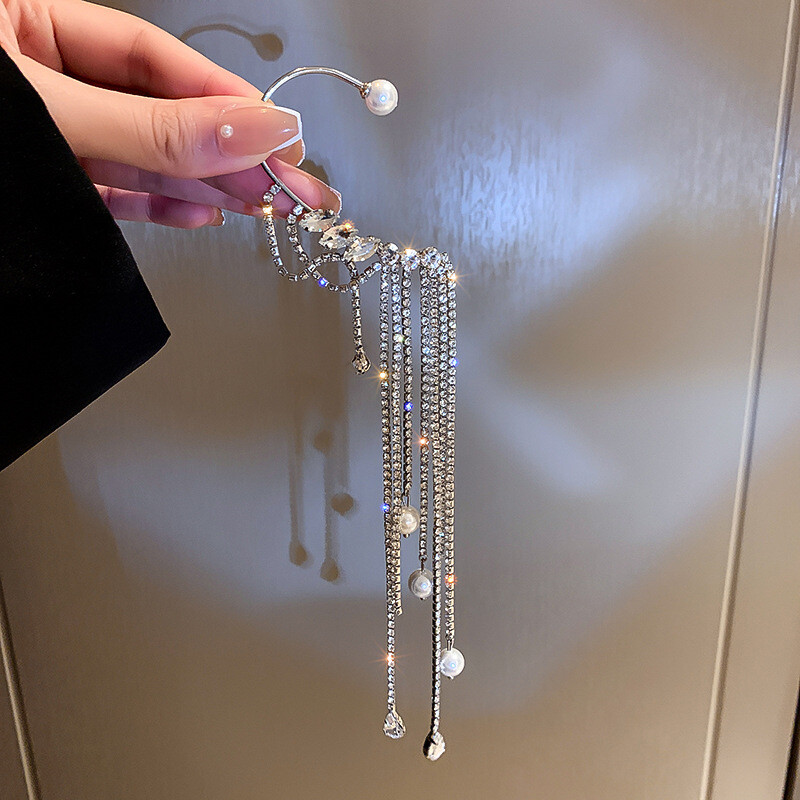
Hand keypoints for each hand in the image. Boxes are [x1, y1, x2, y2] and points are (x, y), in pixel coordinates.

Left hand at [0, 0, 340, 226]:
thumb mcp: (47, 117)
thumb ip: (150, 128)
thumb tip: (251, 129)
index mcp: (21, 18)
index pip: (151, 57)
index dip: (224, 98)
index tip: (280, 136)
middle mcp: (36, 73)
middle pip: (158, 109)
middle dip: (230, 150)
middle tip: (294, 187)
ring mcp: (43, 134)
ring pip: (142, 155)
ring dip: (206, 184)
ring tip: (263, 207)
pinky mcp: (42, 183)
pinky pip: (111, 190)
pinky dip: (158, 206)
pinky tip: (203, 213)